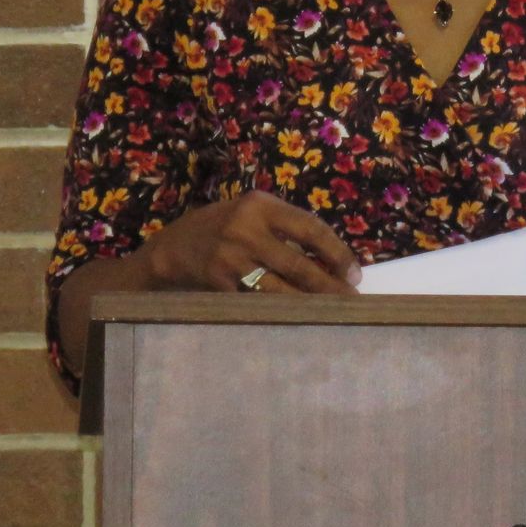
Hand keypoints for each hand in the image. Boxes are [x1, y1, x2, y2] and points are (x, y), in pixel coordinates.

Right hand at [136, 191, 360, 294]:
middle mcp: (246, 229)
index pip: (311, 228)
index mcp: (261, 205)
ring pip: (280, 289)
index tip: (354, 274)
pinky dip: (278, 313)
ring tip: (331, 315)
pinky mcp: (218, 284)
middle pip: (299, 264)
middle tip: (351, 302)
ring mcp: (230, 258)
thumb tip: (330, 258)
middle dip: (329, 286)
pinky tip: (296, 321)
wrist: (171, 248)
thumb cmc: (222, 227)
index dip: (337, 253)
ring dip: (308, 304)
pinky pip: (256, 303)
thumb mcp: (251, 213)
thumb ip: (284, 227)